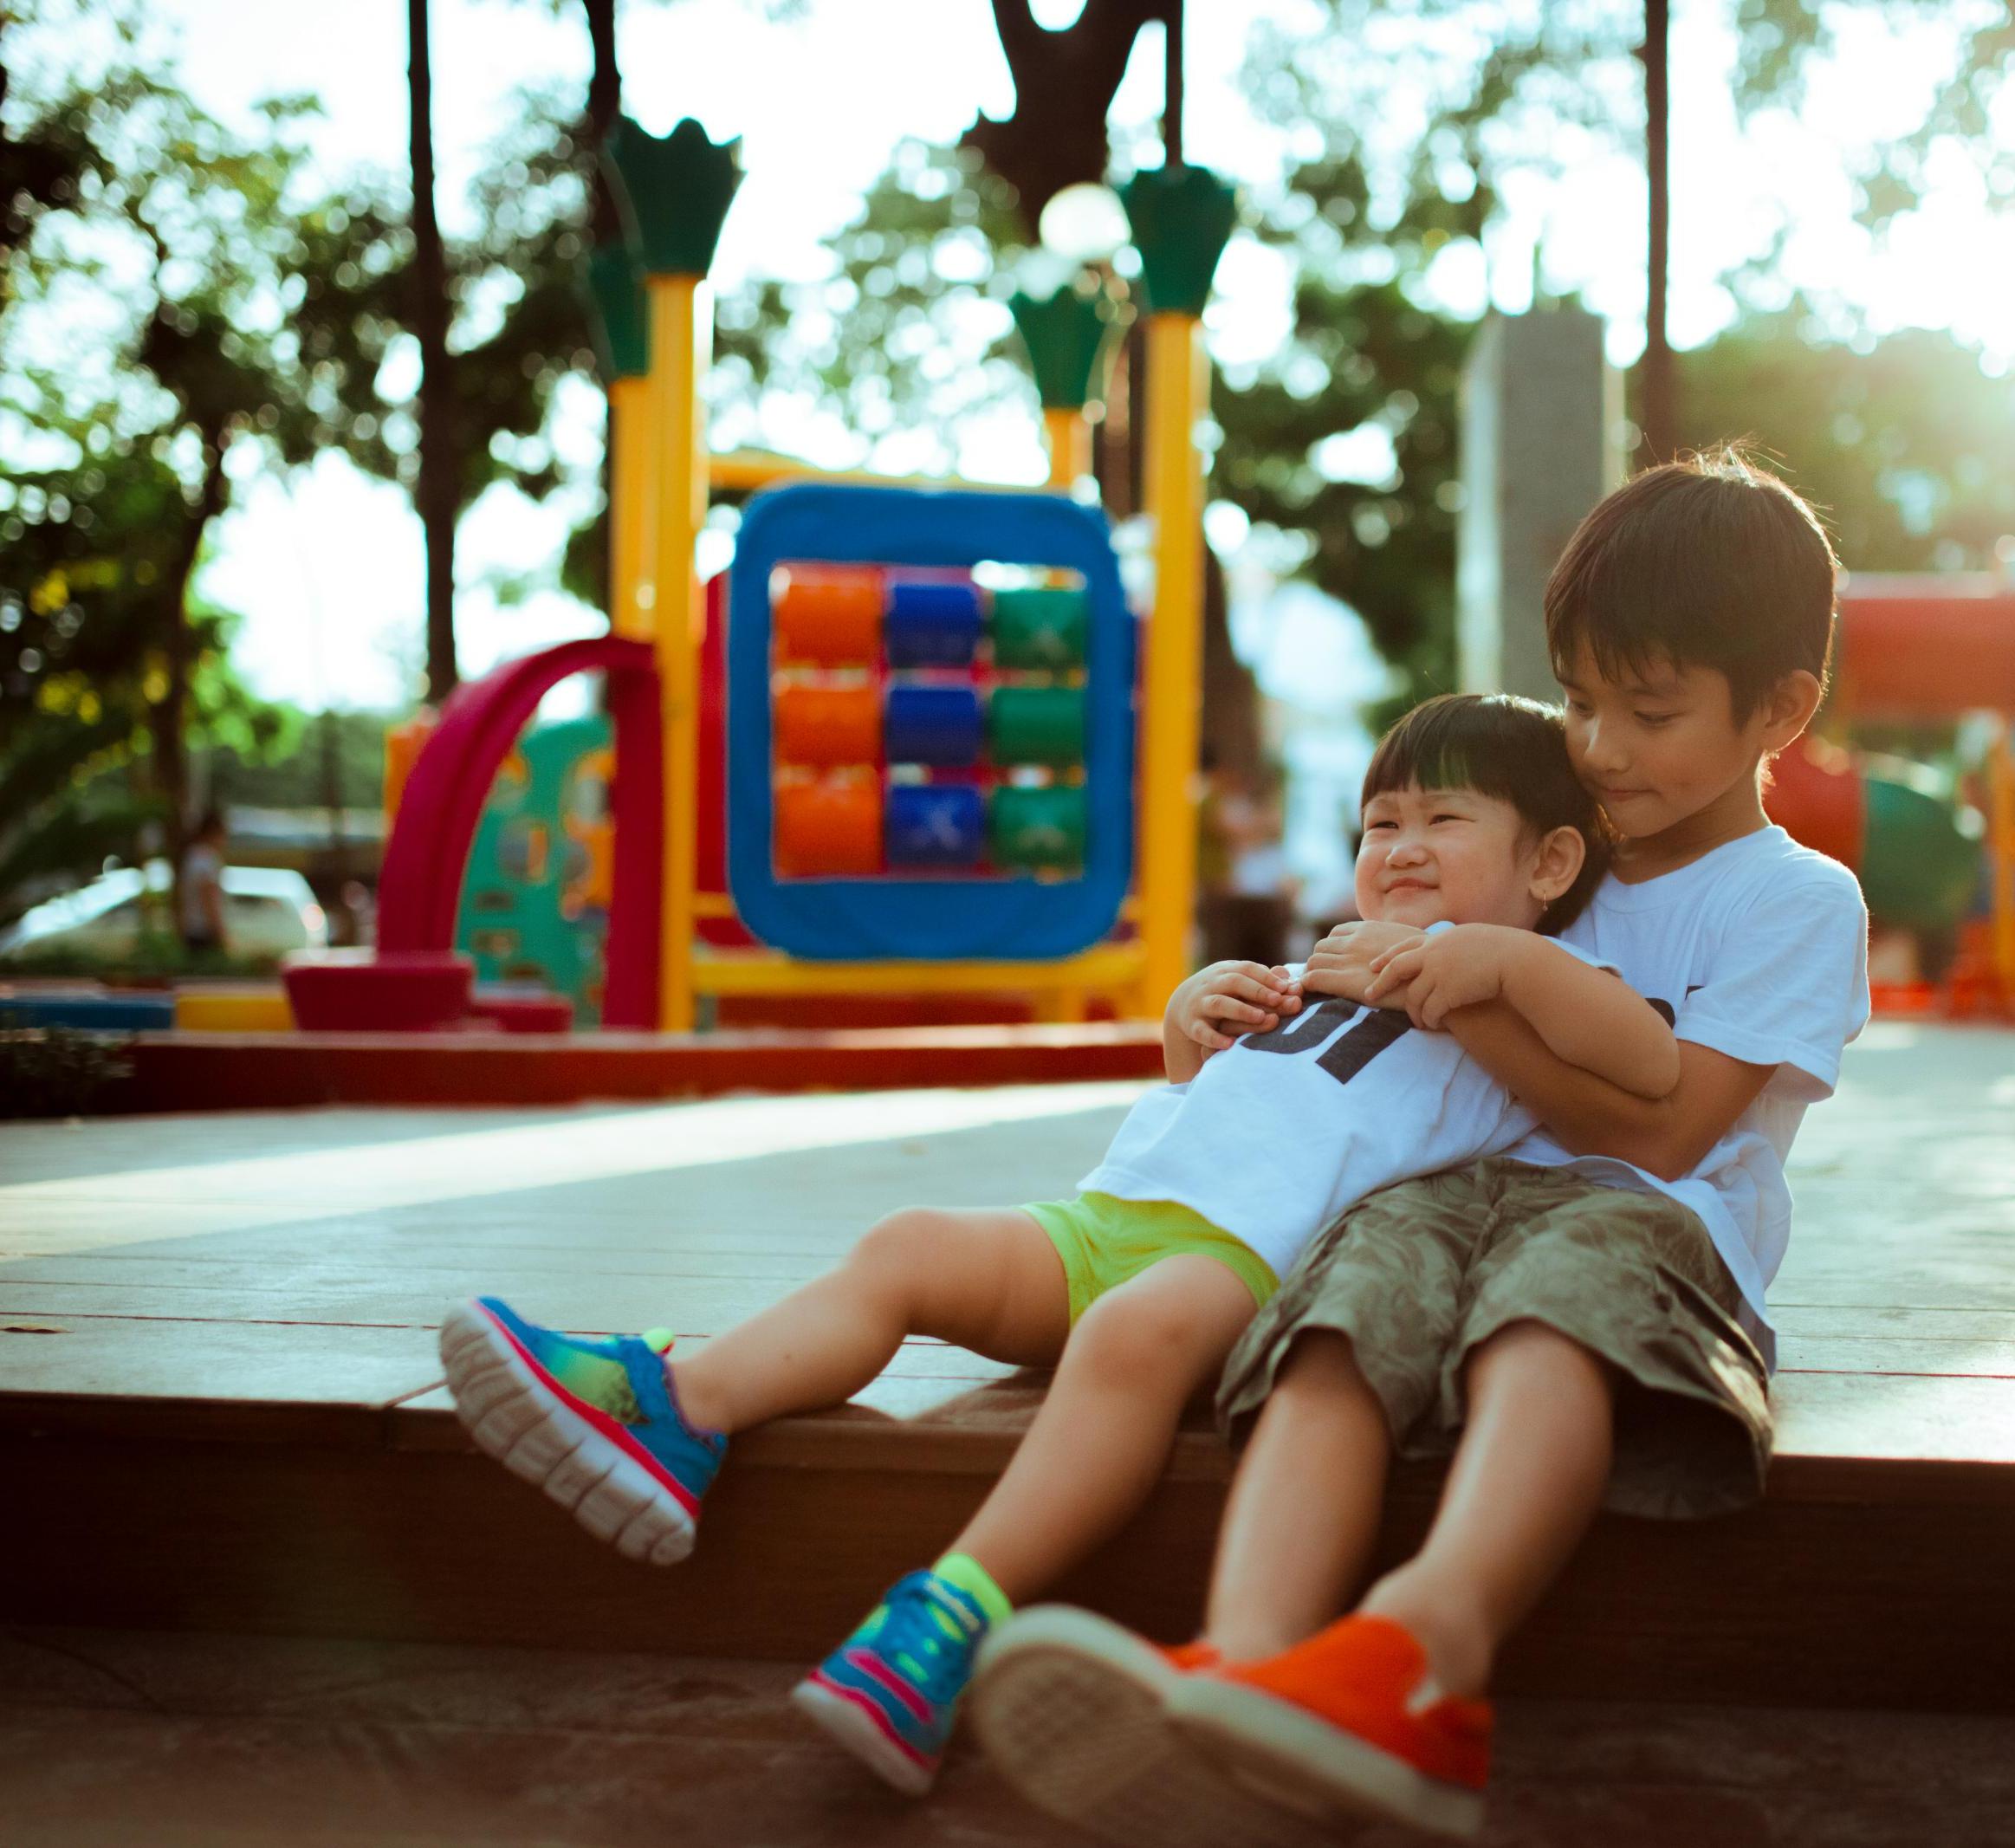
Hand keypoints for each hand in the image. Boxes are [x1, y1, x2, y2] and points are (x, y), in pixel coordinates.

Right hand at [1168, 960, 1303, 1054]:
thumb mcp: (1240, 983)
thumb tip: (1288, 976)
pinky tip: (1231, 1044)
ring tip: (1261, 1017)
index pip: (1247, 969)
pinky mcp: (1192, 1026)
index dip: (1266, 977)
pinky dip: (1215, 1038)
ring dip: (1240, 1009)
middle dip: (1257, 990)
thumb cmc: (1224, 994)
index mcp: (1227, 972)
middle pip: (1234, 982)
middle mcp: (1212, 985)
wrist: (1183, 1006)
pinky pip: (1202, 1031)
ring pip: (1219, 1004)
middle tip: (1277, 1000)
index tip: (1286, 987)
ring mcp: (1201, 1004)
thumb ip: (1264, 981)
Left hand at [1302, 920, 1425, 1007]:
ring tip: (1322, 988)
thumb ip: (1392, 942)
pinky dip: (1308, 984)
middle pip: (1321, 947)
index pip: (1336, 934)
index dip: (1334, 949)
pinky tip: (1313, 993)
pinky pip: (1314, 978)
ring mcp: (1349, 959)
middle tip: (1328, 978)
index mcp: (1369, 929)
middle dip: (1321, 961)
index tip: (1339, 962)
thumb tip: (1390, 949)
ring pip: (1313, 961)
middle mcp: (1355, 941)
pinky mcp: (1346, 981)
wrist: (1438, 979)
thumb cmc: (1430, 965)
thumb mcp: (1410, 943)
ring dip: (1314, 973)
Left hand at [1365, 924, 1519, 1028]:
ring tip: (1419, 1023)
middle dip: (1380, 983)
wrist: (1516, 959)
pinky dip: (1429, 1020)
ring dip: (1414, 1013)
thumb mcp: (1472, 938)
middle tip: (1369, 996)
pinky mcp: (1447, 992)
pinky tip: (1433, 1025)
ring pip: (1414, 997)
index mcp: (1439, 939)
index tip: (1373, 966)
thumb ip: (1454, 945)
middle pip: (1396, 969)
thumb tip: (1449, 949)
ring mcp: (1438, 972)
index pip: (1405, 947)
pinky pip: (1430, 1011)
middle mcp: (1433, 954)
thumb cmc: (1503, 950)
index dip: (1387, 957)